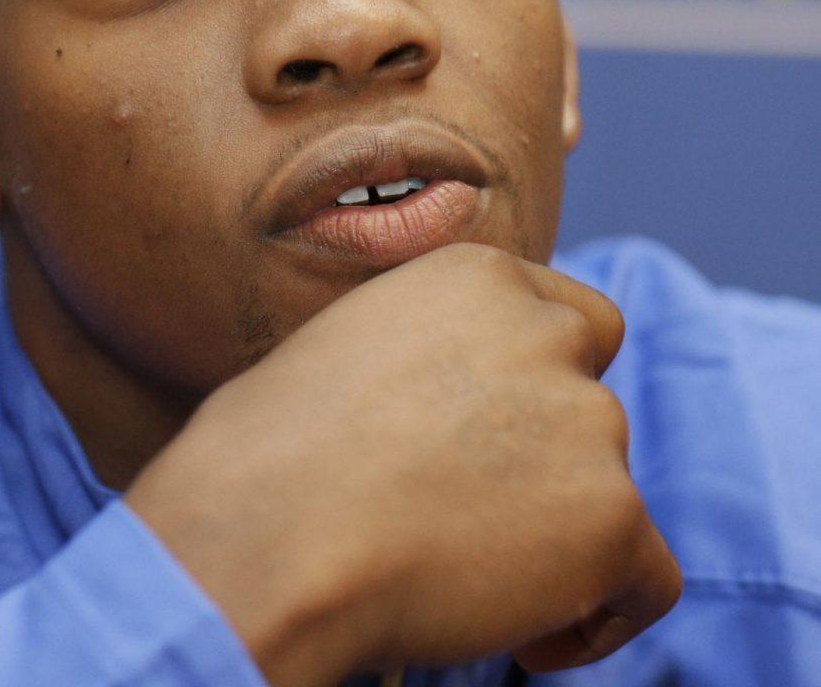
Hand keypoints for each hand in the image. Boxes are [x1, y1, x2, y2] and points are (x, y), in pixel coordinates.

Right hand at [127, 242, 680, 685]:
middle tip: (481, 509)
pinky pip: (649, 577)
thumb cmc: (268, 455)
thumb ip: (429, 352)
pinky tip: (528, 638)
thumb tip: (452, 403)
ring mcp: (587, 417)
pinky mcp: (611, 513)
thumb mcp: (347, 349)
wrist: (266, 538)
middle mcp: (543, 329)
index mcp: (475, 275)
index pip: (565, 316)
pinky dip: (601, 613)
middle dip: (552, 450)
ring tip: (471, 577)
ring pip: (608, 486)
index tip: (501, 439)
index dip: (541, 383)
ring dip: (559, 531)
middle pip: (591, 396)